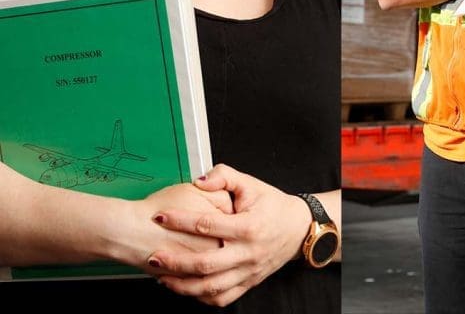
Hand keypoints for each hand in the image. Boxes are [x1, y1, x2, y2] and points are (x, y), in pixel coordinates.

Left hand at [147, 164, 309, 306]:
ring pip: (211, 287)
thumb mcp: (252, 184)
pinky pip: (222, 298)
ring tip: (163, 277)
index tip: (160, 216)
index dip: (179, 220)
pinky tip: (186, 288)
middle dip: (175, 261)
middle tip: (154, 255)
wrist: (299, 228)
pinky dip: (201, 297)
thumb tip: (199, 181)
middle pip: (205, 263)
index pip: (207, 225)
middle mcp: (248, 252)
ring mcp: (248, 271)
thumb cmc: (274, 206)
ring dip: (183, 285)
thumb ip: (225, 176)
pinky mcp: (249, 282)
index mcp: (248, 226)